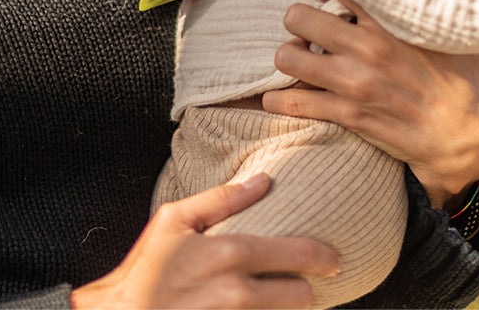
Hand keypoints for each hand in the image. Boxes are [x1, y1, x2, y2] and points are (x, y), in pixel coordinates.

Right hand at [71, 173, 340, 308]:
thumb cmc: (145, 270)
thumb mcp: (172, 221)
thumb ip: (221, 198)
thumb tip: (264, 180)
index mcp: (229, 254)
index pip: (296, 255)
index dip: (321, 257)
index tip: (333, 259)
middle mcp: (238, 294)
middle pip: (300, 296)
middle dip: (304, 290)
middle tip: (302, 285)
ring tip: (280, 300)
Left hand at [262, 0, 478, 211]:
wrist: (466, 138)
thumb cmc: (465, 80)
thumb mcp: (458, 31)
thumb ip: (440, 3)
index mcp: (390, 21)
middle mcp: (366, 47)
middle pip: (298, 17)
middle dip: (297, 21)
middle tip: (306, 30)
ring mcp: (353, 82)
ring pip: (288, 57)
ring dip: (288, 57)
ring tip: (298, 59)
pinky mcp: (348, 113)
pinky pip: (294, 102)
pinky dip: (277, 101)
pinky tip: (274, 98)